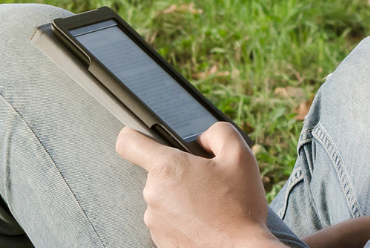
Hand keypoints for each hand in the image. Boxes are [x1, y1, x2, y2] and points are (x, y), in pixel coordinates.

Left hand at [116, 122, 283, 247]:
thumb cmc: (240, 208)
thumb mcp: (240, 157)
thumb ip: (219, 133)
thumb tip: (203, 136)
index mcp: (167, 168)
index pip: (128, 142)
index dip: (135, 135)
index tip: (145, 138)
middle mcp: (153, 194)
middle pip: (157, 173)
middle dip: (180, 173)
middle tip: (207, 182)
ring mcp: (154, 220)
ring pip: (164, 198)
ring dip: (182, 198)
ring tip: (209, 206)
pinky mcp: (160, 240)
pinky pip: (168, 221)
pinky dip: (183, 220)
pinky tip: (204, 222)